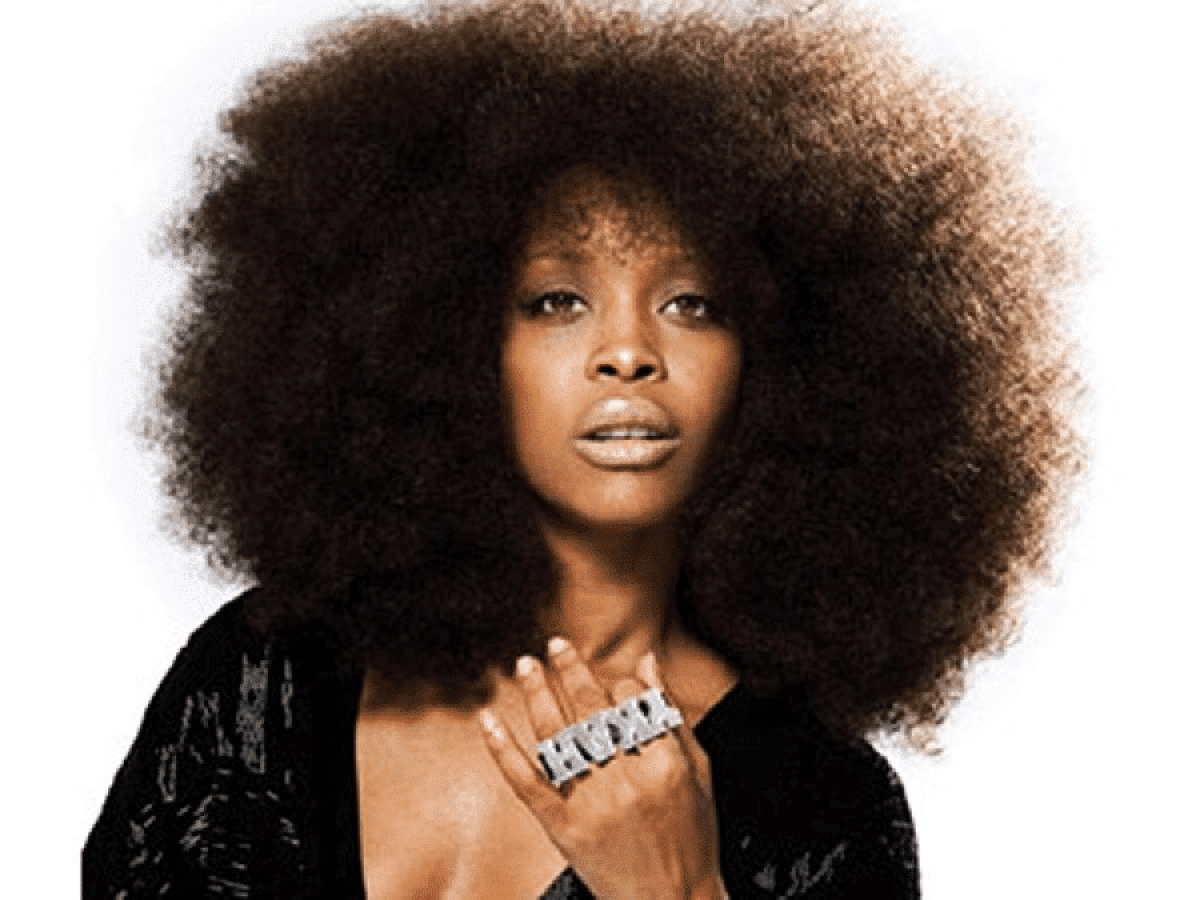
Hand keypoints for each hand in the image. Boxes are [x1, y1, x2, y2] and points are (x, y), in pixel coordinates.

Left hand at [478, 638, 726, 899]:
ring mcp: (592, 804)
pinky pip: (526, 781)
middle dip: (571, 670)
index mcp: (664, 763)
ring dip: (538, 693)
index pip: (630, 701)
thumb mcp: (698, 773)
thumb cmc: (691, 837)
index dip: (616, 683)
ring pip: (557, 736)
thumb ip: (671, 715)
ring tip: (526, 664)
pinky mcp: (562, 828)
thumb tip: (648, 662)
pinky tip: (490, 720)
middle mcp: (627, 780)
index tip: (609, 678)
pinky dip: (503, 749)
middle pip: (591, 710)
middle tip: (555, 644)